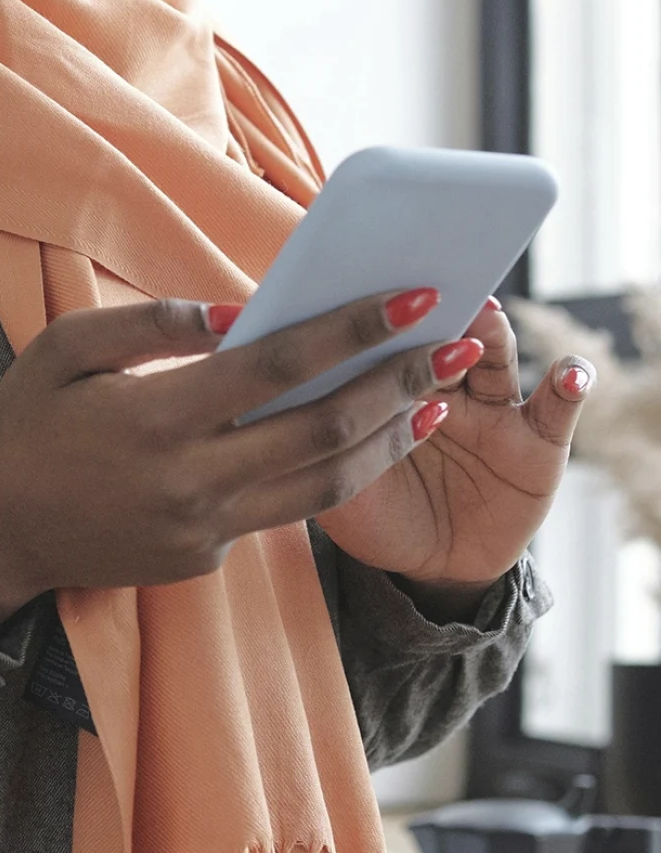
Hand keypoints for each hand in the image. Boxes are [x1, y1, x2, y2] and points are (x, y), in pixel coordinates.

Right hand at [0, 290, 480, 638]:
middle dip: (398, 384)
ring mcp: (200, 531)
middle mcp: (190, 482)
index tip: (415, 297)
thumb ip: (147, 324)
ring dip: (386, 442)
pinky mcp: (202, 561)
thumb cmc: (24, 427)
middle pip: (321, 431)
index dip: (354, 329)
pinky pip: (278, 514)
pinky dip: (328, 475)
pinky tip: (357, 442)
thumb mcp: (62, 350)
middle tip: (455, 345)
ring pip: (321, 487)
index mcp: (155, 419)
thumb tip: (235, 313)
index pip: (277, 366)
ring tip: (433, 402)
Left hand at [317, 300, 594, 612]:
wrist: (427, 567)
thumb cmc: (373, 514)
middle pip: (440, 334)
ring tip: (485, 317)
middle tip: (426, 290)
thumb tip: (282, 399)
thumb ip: (318, 439)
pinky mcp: (538, 443)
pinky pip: (558, 407)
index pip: (382, 338)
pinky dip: (569, 385)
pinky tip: (568, 374)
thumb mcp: (335, 482)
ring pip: (495, 356)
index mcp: (387, 385)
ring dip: (491, 333)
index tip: (360, 285)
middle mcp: (441, 385)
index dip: (373, 316)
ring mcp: (492, 410)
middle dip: (434, 310)